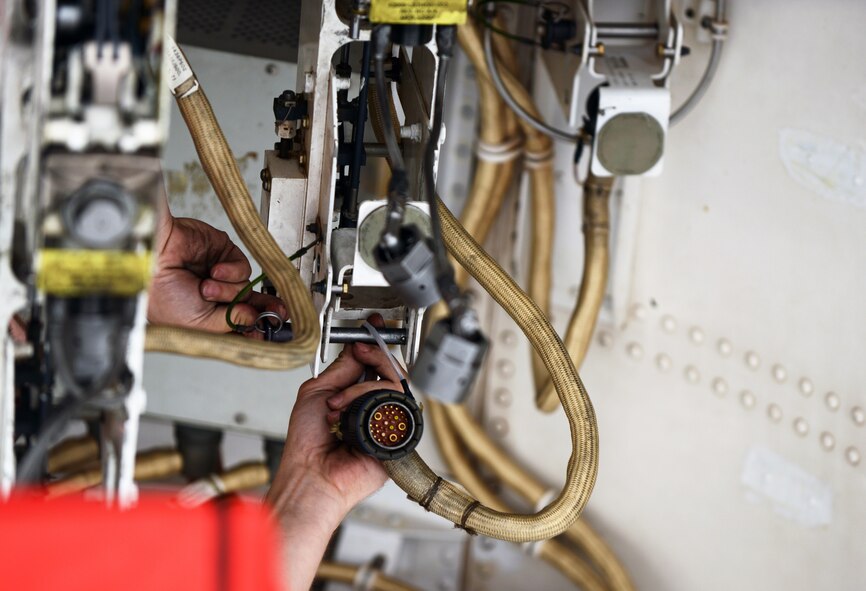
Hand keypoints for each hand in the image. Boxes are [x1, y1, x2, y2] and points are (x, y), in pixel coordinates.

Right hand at [148, 214, 284, 332]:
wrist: (151, 259)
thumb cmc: (161, 294)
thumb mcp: (199, 321)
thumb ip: (230, 322)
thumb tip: (254, 320)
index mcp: (205, 317)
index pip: (239, 324)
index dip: (256, 327)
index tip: (275, 331)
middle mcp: (214, 296)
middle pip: (250, 304)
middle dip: (265, 310)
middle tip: (281, 314)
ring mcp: (219, 275)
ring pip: (246, 287)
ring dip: (230, 290)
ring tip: (207, 287)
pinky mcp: (223, 253)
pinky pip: (243, 268)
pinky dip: (232, 272)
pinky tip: (215, 271)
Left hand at [266, 316, 398, 589]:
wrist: (312, 475)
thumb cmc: (308, 445)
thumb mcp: (317, 393)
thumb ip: (341, 368)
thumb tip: (358, 345)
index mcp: (354, 394)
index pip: (374, 362)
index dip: (375, 343)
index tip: (371, 327)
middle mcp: (374, 405)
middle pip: (390, 367)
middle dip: (372, 354)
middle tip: (360, 352)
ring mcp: (387, 418)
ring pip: (395, 382)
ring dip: (361, 385)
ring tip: (337, 403)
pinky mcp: (398, 433)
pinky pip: (398, 403)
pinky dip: (370, 399)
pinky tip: (349, 412)